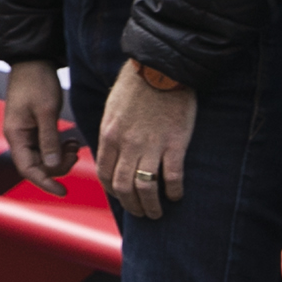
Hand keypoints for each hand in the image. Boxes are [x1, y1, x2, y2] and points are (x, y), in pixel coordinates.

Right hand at [4, 60, 76, 194]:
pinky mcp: (34, 127)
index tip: (62, 191)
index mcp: (15, 135)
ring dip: (60, 157)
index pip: (27, 169)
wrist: (33, 60)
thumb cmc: (36, 82)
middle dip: (58, 166)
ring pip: (44, 157)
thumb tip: (53, 167)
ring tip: (75, 145)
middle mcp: (18, 137)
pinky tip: (71, 141)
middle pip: (37, 166)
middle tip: (75, 154)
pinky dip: (59, 147)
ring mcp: (26, 133)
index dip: (44, 183)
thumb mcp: (46, 111)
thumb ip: (49, 140)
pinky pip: (46, 146)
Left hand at [95, 61, 198, 218]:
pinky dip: (174, 191)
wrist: (160, 68)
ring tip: (157, 212)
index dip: (112, 191)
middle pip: (123, 187)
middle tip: (141, 213)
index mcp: (109, 135)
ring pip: (145, 188)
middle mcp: (127, 144)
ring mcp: (151, 145)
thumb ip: (111, 133)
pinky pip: (173, 176)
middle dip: (131, 206)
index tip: (122, 197)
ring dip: (151, 206)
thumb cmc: (135, 87)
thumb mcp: (112, 109)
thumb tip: (111, 153)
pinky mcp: (175, 143)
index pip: (104, 174)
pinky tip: (177, 195)